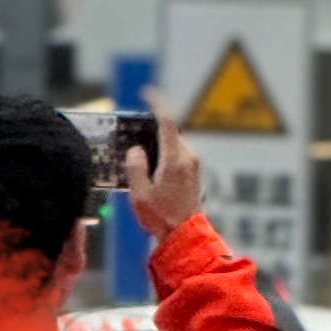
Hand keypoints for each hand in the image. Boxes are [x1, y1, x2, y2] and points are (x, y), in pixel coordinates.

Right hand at [127, 94, 204, 242]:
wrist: (185, 237)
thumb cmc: (161, 218)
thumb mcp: (139, 193)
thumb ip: (135, 165)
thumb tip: (136, 150)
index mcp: (175, 159)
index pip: (167, 121)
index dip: (156, 103)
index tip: (147, 93)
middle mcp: (189, 158)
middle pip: (170, 133)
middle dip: (153, 131)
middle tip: (135, 138)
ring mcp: (195, 167)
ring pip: (174, 145)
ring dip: (159, 146)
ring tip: (143, 160)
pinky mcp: (195, 175)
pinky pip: (179, 156)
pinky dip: (166, 156)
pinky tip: (154, 172)